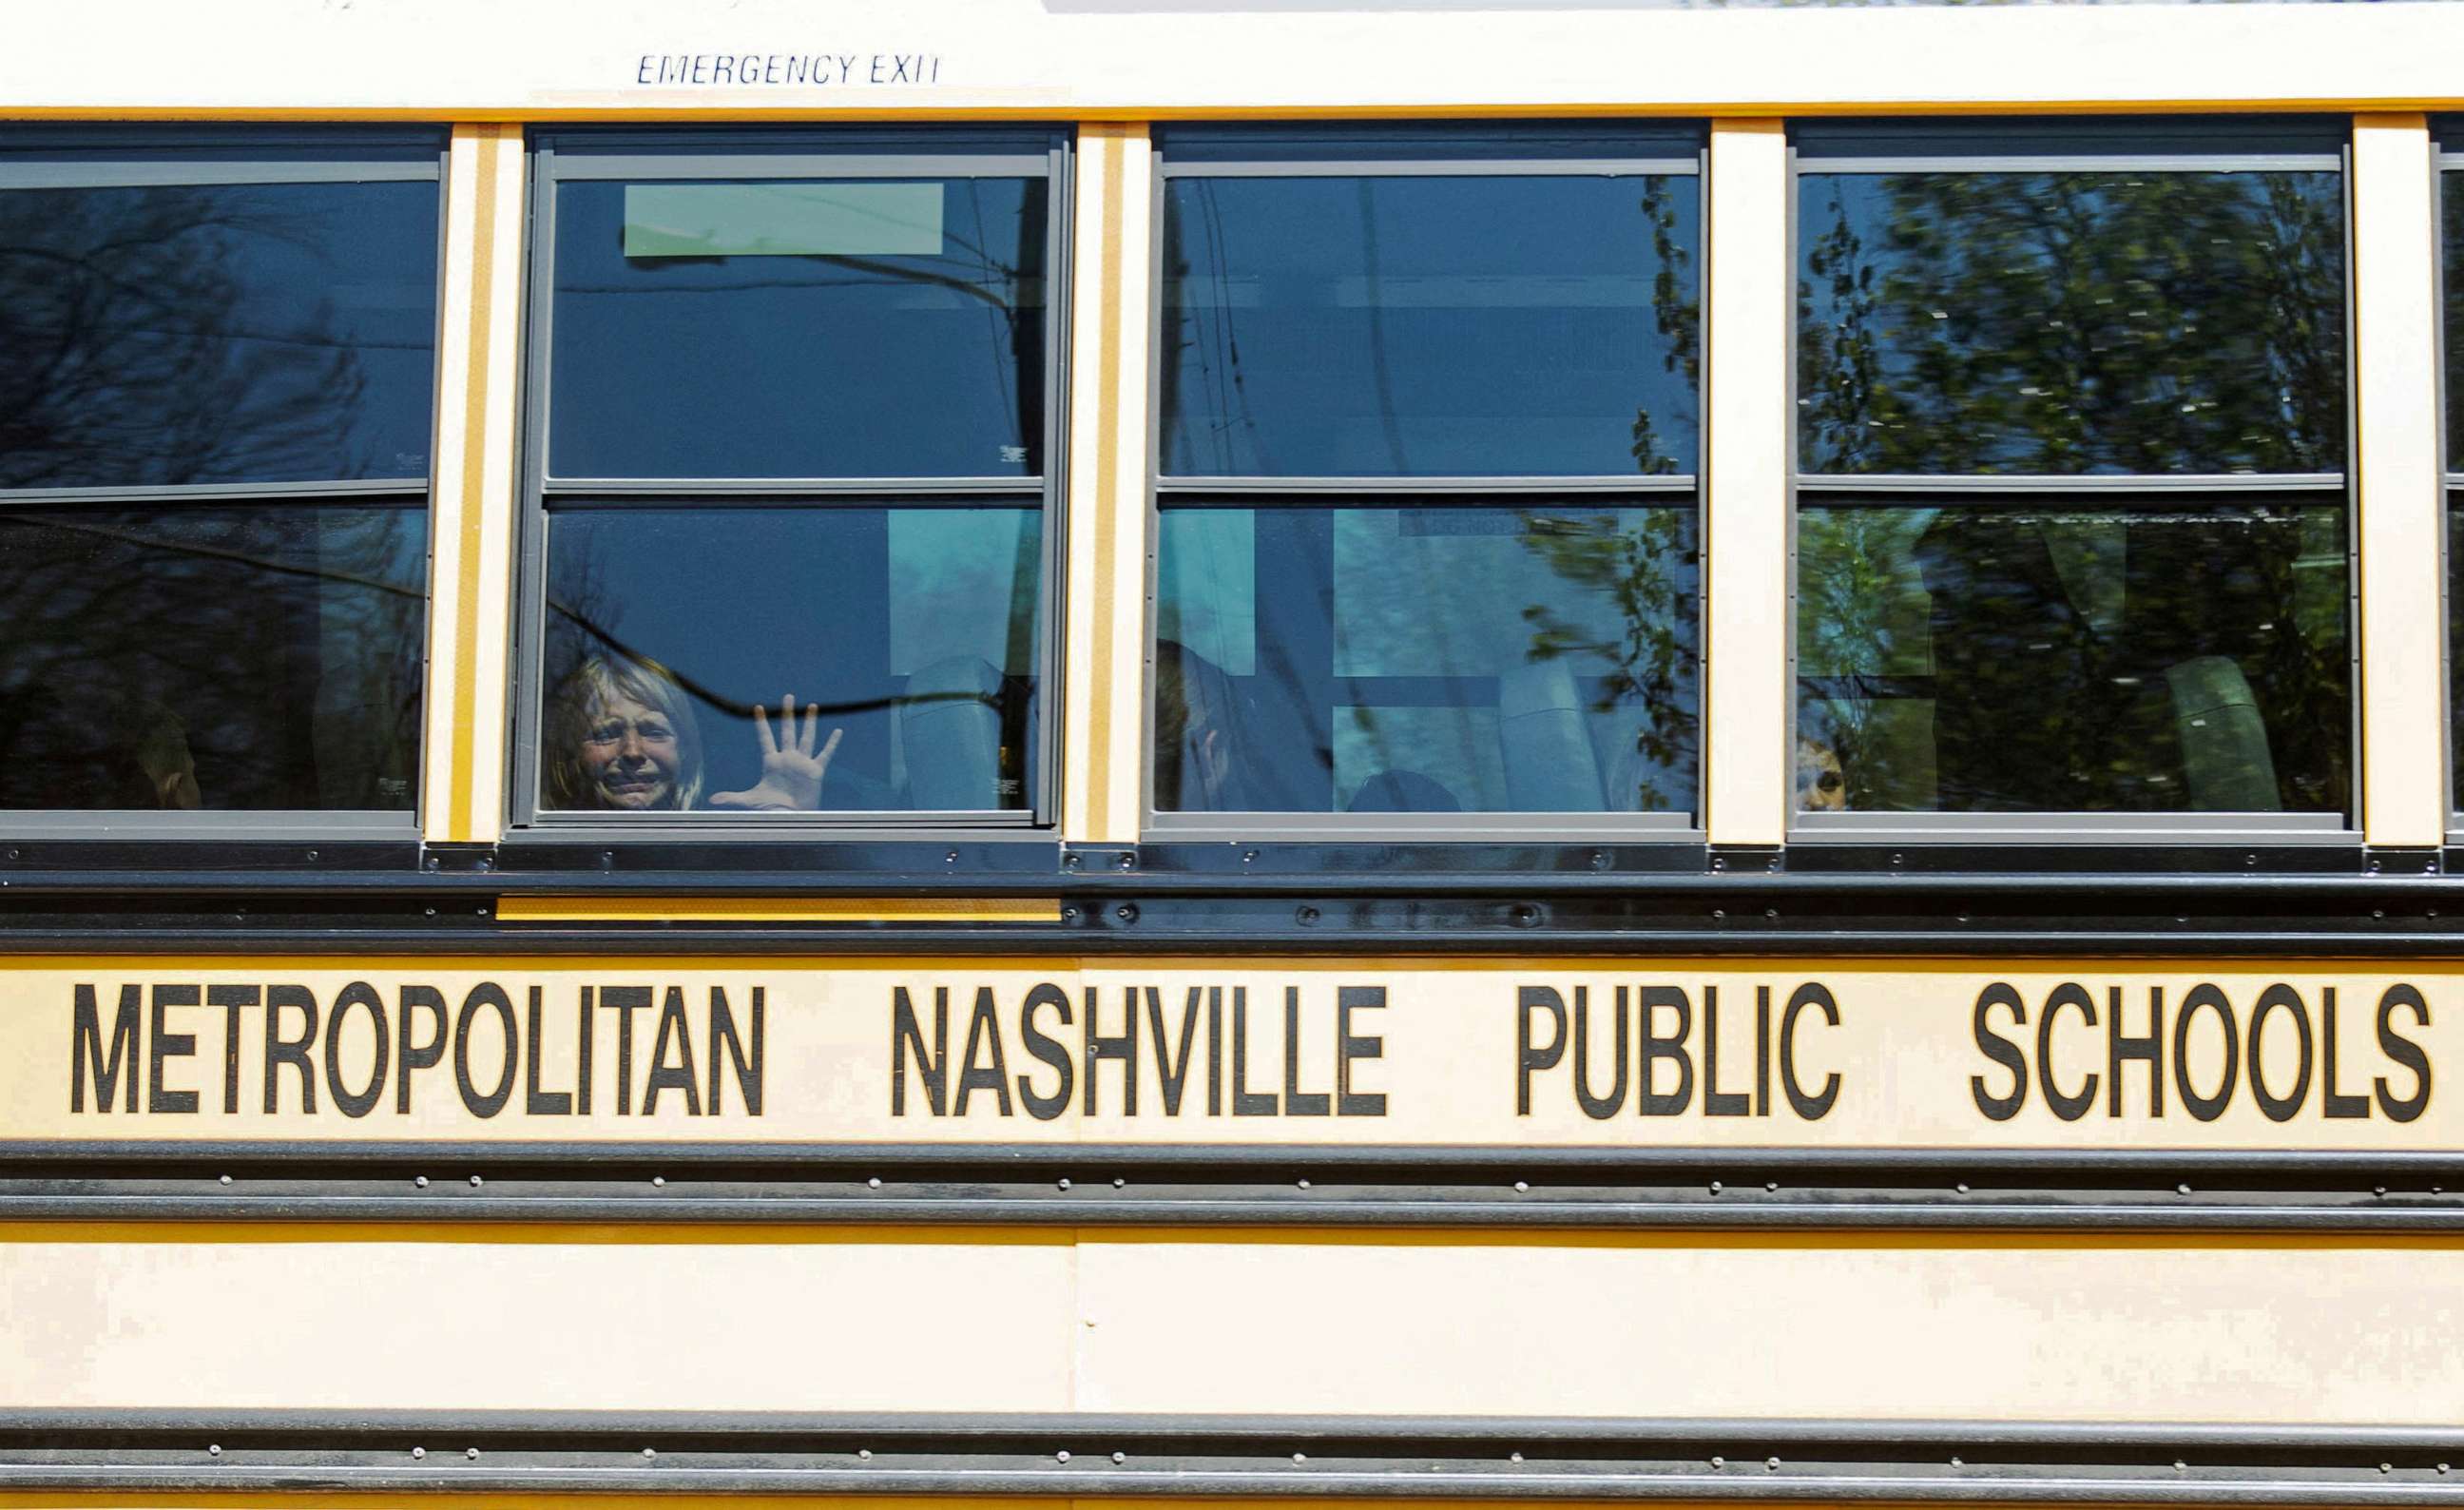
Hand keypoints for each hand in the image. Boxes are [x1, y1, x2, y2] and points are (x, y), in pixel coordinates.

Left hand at [709, 695, 842, 811]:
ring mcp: (802, 763)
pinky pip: (825, 754)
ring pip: (807, 737)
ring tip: (813, 706)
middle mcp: (787, 758)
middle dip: (787, 714)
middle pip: (787, 731)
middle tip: (788, 697)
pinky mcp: (815, 770)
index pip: (765, 738)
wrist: (789, 817)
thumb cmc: (769, 809)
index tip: (758, 708)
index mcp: (771, 761)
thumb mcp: (749, 800)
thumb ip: (731, 797)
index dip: (762, 724)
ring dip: (810, 722)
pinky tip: (837, 732)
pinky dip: (832, 744)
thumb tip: (711, 800)